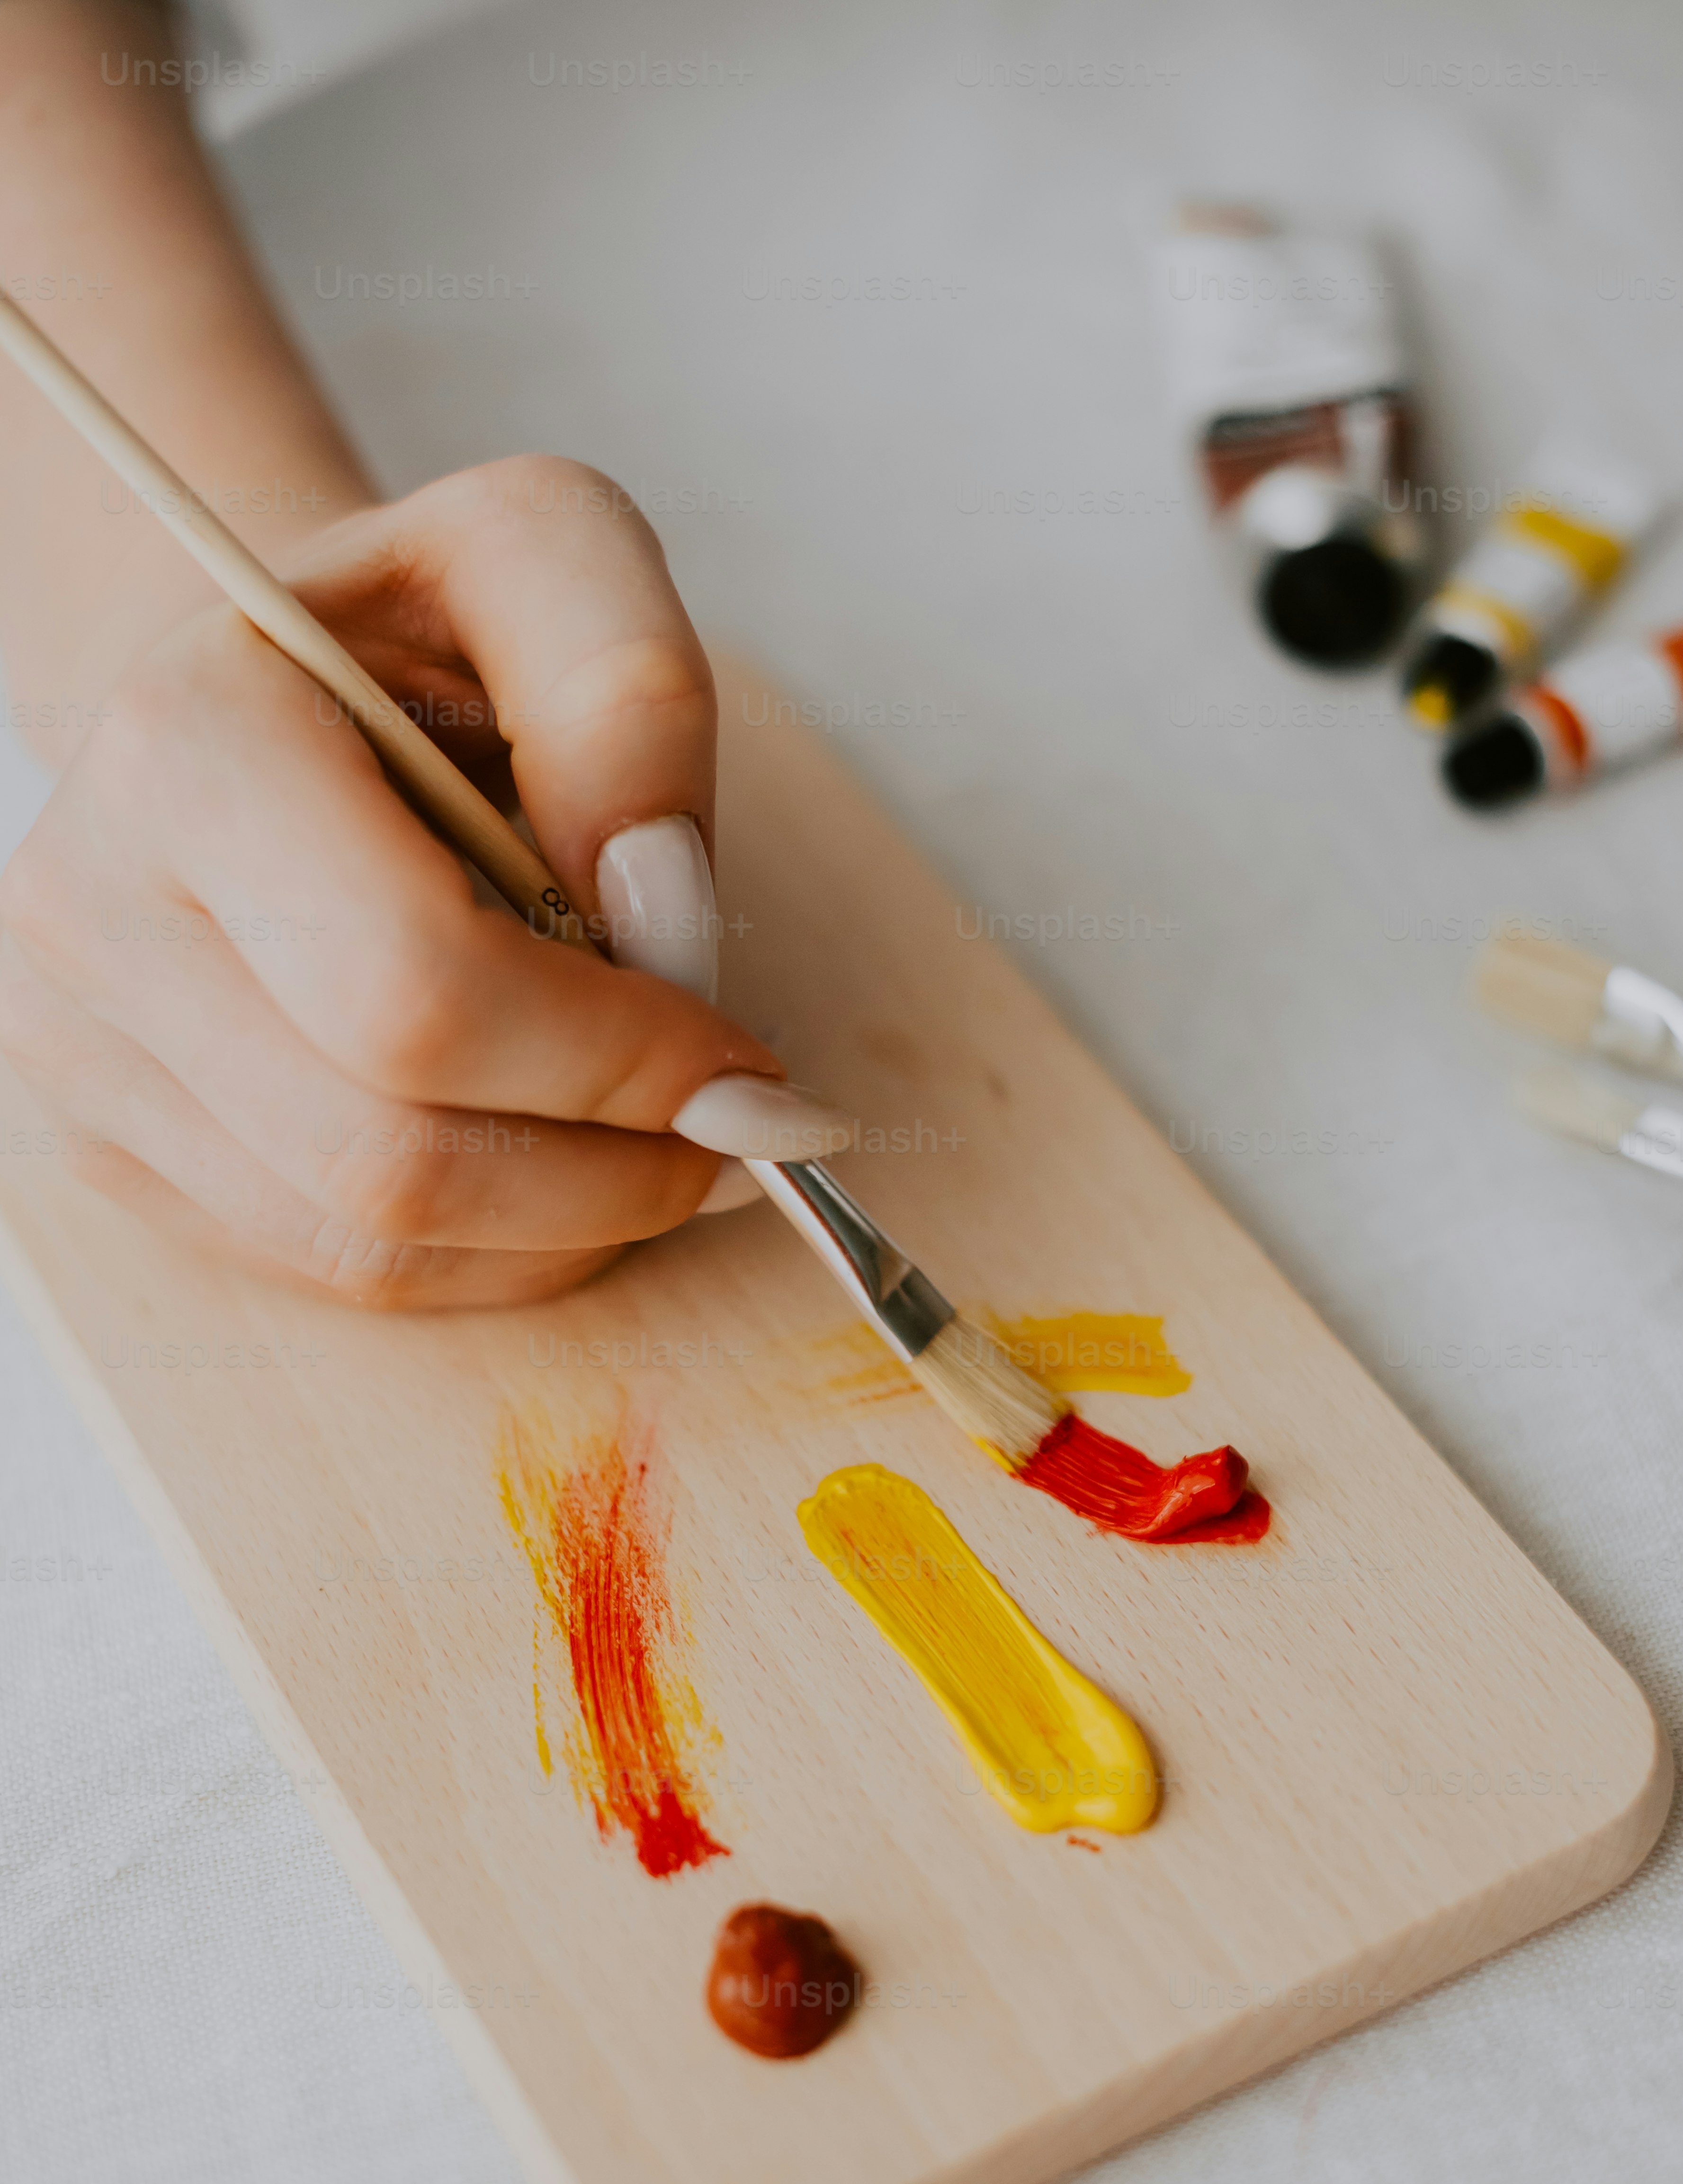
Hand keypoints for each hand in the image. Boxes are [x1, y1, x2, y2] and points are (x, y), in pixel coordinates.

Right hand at [0, 455, 840, 1307]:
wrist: (265, 697)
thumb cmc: (415, 641)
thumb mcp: (544, 560)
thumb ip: (626, 686)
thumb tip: (657, 897)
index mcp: (184, 747)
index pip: (421, 992)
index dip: (619, 1062)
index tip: (749, 1065)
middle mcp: (90, 912)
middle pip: (394, 1154)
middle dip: (611, 1170)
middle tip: (734, 1127)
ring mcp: (78, 1052)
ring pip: (372, 1245)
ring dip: (566, 1222)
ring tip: (653, 1138)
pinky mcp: (106, 1150)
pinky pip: (338, 1270)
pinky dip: (491, 1246)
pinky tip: (551, 1158)